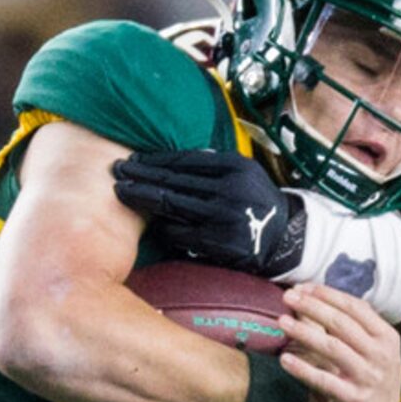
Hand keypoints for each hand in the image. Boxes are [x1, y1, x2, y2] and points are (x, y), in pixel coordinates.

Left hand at [112, 150, 306, 275]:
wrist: (284, 238)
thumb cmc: (255, 201)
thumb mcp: (243, 172)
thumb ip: (212, 164)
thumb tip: (169, 158)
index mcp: (234, 166)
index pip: (184, 160)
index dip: (154, 159)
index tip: (133, 159)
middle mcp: (229, 190)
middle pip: (173, 181)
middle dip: (140, 175)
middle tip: (117, 171)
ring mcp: (224, 218)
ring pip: (172, 206)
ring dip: (143, 198)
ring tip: (122, 192)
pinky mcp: (219, 243)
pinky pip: (181, 233)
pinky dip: (164, 227)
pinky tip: (150, 221)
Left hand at [277, 283, 400, 401]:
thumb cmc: (368, 384)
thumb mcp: (373, 352)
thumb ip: (355, 328)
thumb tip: (320, 297)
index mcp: (388, 338)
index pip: (356, 307)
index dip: (328, 295)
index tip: (303, 287)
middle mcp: (383, 356)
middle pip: (342, 324)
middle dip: (312, 307)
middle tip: (287, 297)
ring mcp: (370, 378)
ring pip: (333, 348)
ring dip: (305, 333)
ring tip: (282, 322)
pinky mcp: (356, 400)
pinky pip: (325, 381)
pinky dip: (304, 370)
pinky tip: (284, 360)